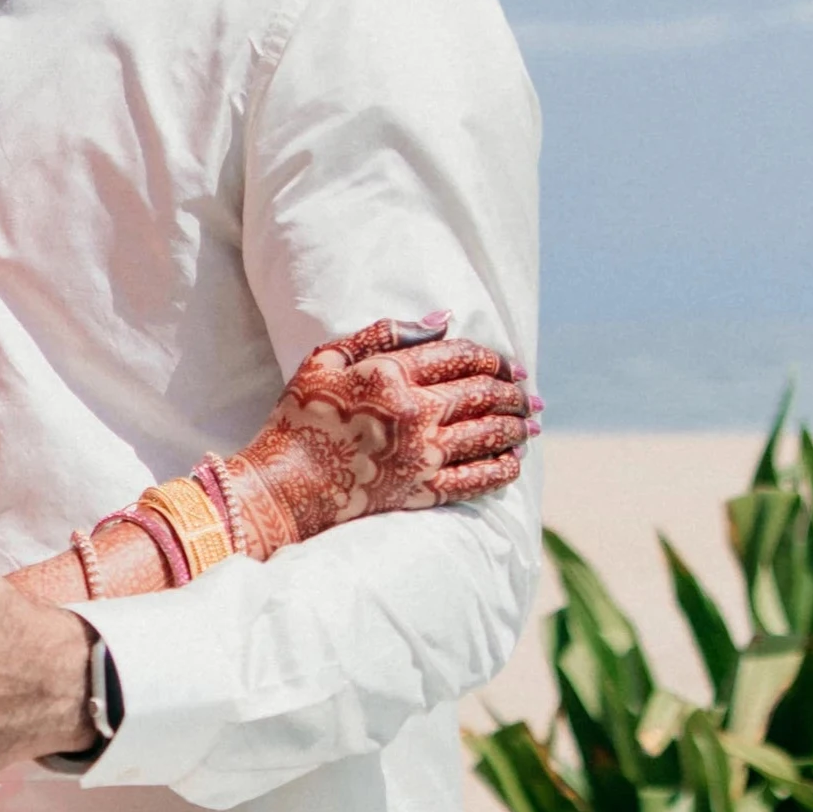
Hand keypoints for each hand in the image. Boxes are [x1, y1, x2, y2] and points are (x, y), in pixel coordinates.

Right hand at [230, 315, 539, 537]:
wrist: (285, 487)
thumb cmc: (301, 418)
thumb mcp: (327, 360)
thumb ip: (385, 335)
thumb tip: (443, 320)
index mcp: (390, 375)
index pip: (462, 356)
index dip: (493, 358)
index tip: (507, 365)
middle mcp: (414, 413)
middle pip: (484, 394)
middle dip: (513, 392)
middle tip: (527, 395)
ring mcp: (423, 455)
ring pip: (490, 434)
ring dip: (516, 428)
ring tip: (527, 425)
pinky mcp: (424, 492)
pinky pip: (480, 478)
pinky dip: (504, 467)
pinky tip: (513, 462)